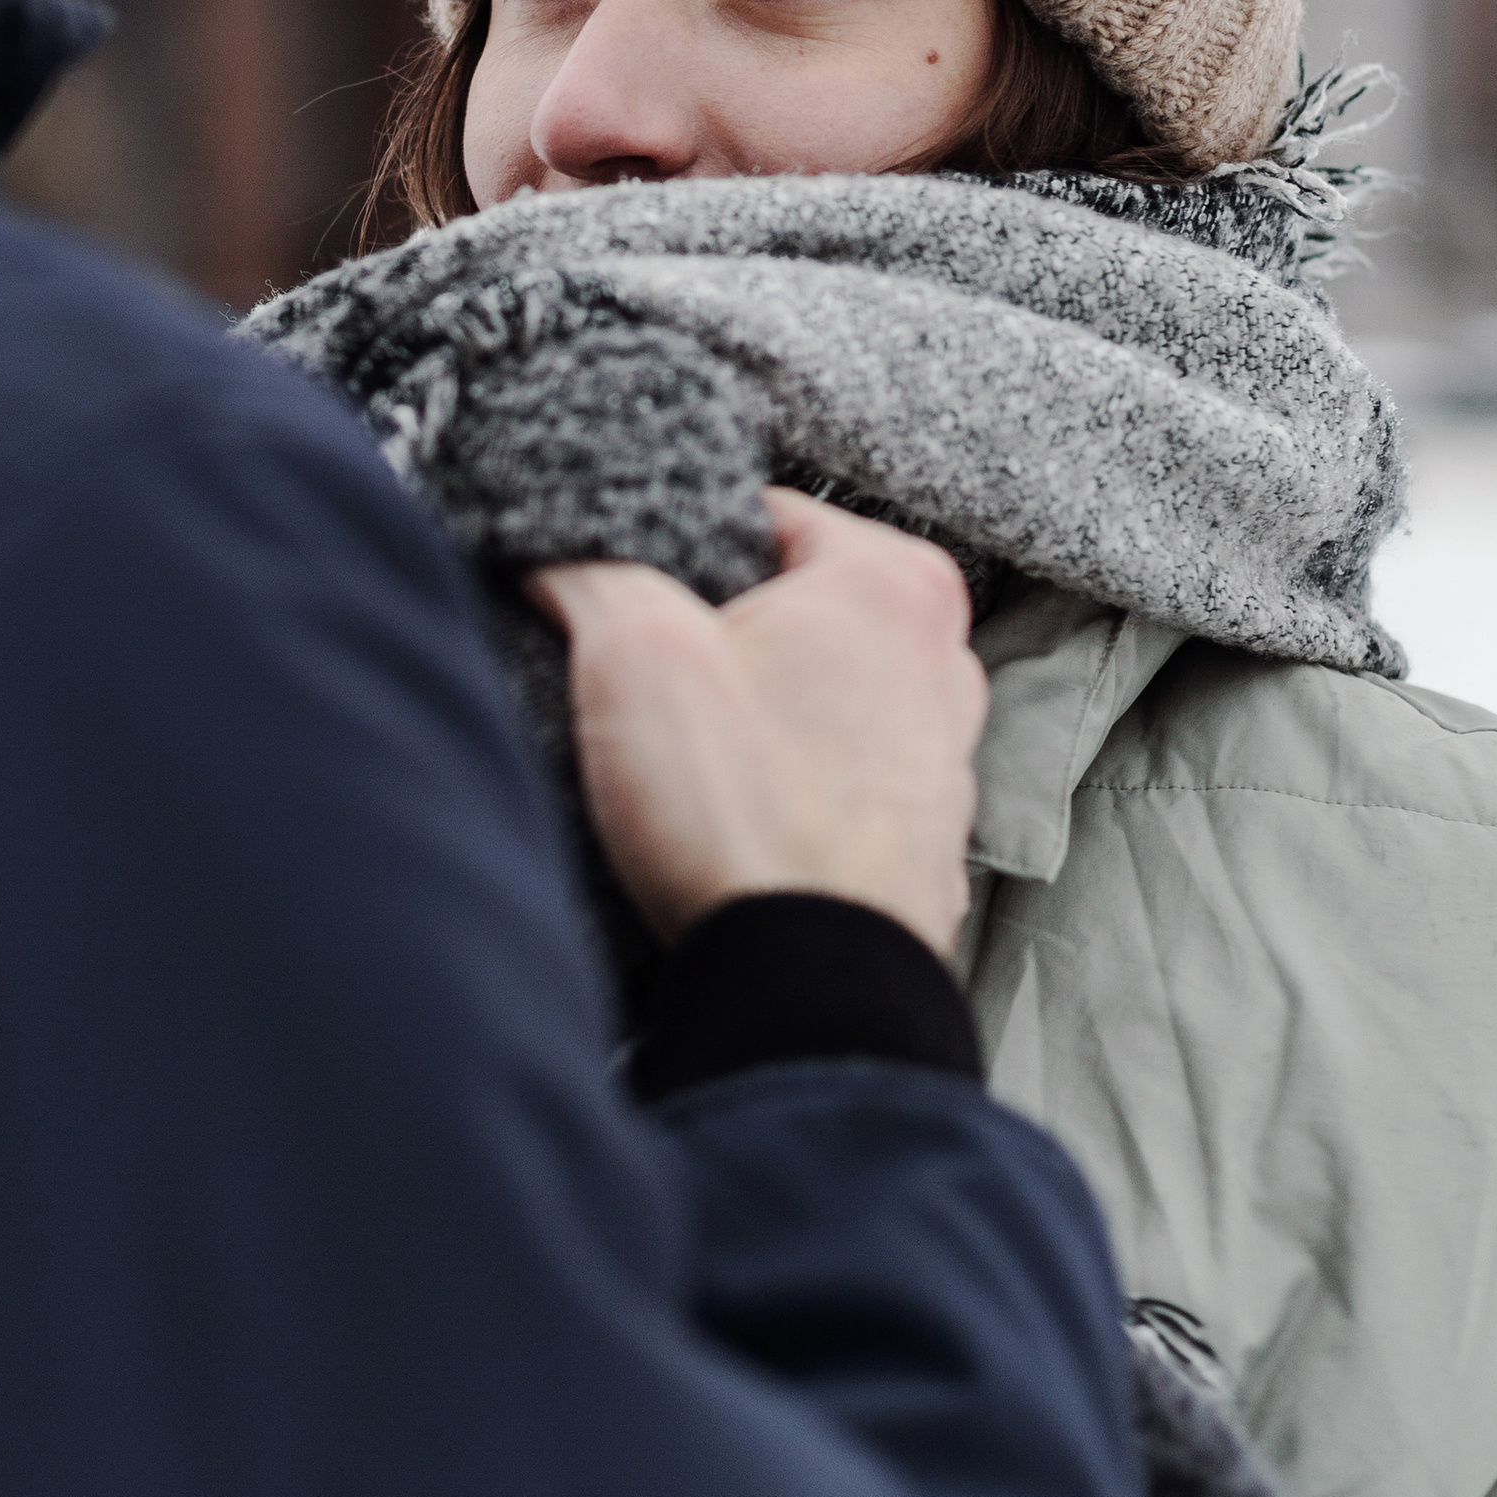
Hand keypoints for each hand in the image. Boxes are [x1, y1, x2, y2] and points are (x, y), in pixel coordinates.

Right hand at [532, 490, 987, 954]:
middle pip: (792, 608)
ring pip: (813, 697)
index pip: (762, 513)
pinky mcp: (920, 839)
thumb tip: (554, 556)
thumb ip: (589, 573)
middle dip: (717, 638)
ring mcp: (941, 756)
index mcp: (894, 581)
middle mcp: (941, 659)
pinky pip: (833, 780)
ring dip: (752, 720)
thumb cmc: (743, 809)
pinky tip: (729, 818)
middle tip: (652, 683)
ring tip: (688, 762)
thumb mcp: (631, 650)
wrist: (805, 983)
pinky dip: (784, 789)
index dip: (674, 547)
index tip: (629, 594)